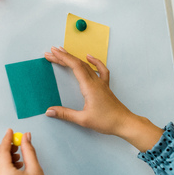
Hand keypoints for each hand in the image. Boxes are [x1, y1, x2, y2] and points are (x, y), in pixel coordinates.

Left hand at [0, 129, 65, 174]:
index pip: (1, 152)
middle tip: (14, 145)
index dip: (6, 139)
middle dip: (0, 149)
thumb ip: (28, 150)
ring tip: (18, 156)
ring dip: (1, 158)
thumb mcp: (36, 170)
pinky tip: (17, 166)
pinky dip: (2, 167)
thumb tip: (25, 136)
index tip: (11, 131)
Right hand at [44, 47, 163, 151]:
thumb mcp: (83, 119)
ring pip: (86, 66)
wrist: (124, 123)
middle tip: (51, 53)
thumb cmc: (106, 121)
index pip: (75, 66)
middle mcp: (96, 82)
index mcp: (89, 87)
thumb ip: (65, 114)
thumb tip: (49, 111)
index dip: (63, 58)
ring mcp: (101, 83)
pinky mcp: (105, 86)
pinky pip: (100, 70)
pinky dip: (94, 62)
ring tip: (64, 53)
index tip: (53, 52)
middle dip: (63, 57)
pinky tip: (89, 57)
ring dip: (74, 58)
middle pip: (78, 64)